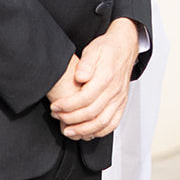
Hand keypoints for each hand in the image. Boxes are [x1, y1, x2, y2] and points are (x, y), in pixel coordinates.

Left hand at [48, 18, 139, 139]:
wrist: (124, 47)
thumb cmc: (107, 49)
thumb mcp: (93, 49)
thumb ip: (86, 63)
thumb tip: (80, 76)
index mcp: (107, 77)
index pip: (85, 98)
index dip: (67, 105)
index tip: (55, 106)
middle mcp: (115, 90)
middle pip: (92, 113)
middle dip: (70, 118)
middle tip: (57, 116)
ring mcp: (119, 99)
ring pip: (103, 123)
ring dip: (83, 130)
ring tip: (68, 130)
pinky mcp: (121, 104)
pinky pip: (112, 124)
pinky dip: (99, 132)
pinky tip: (86, 132)